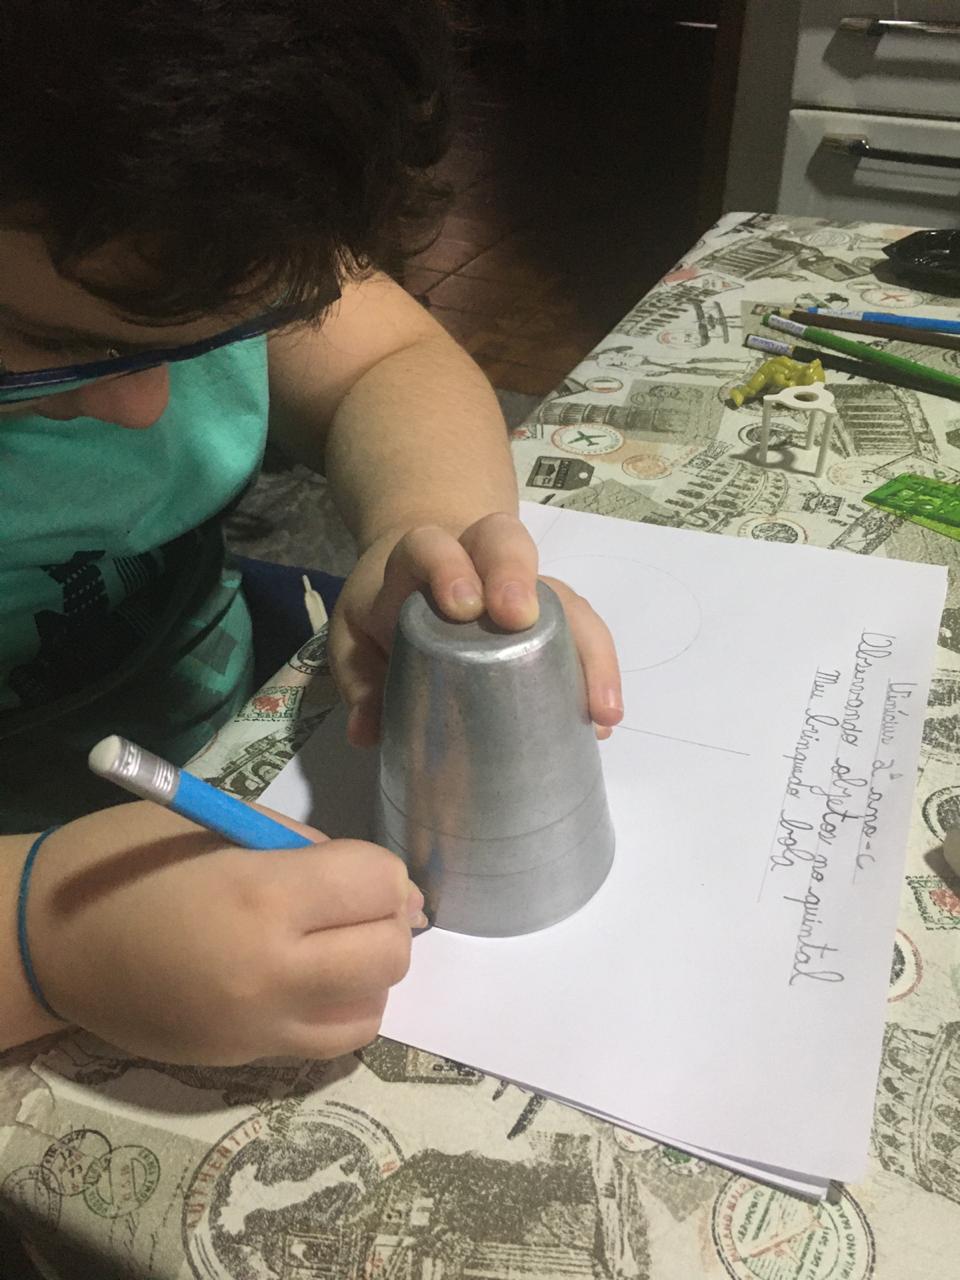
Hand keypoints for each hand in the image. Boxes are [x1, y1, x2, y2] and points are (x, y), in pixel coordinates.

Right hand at [26, 801, 423, 1063]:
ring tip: (334, 943)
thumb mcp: (219, 822)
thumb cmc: (126, 861)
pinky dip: (340, 1010)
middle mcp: (270, 974)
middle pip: (389, 955)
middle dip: (387, 921)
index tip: (357, 867)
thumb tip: (375, 882)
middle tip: (356, 902)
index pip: (378, 886)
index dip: (381, 871)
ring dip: (370, 972)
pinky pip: (328, 1044)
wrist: (48, 943)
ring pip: (373, 1011)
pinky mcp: (242, 1064)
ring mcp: (257, 1030)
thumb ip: (303, 848)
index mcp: (259, 897)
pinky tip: (310, 979)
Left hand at [330, 511, 623, 746]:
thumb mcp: (355, 635)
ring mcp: (525, 584)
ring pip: (562, 593)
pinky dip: (597, 671)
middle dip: (517, 578)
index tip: (462, 606)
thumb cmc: (386, 604)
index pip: (433, 545)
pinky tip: (602, 719)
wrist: (423, 567)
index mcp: (423, 557)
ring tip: (599, 707)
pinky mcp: (554, 614)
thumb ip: (359, 677)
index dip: (449, 567)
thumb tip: (369, 733)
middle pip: (507, 544)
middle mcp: (480, 558)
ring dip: (586, 644)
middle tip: (522, 620)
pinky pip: (583, 630)